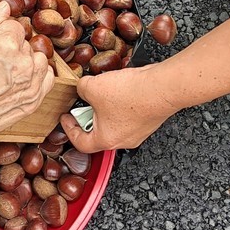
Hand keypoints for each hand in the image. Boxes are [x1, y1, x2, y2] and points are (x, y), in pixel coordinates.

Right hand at [0, 4, 54, 143]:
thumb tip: (5, 6)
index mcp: (6, 42)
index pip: (15, 26)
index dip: (1, 33)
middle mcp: (24, 60)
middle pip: (26, 43)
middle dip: (13, 47)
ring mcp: (31, 81)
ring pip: (38, 58)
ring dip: (27, 61)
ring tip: (8, 70)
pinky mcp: (35, 98)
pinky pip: (48, 78)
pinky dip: (38, 75)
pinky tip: (23, 78)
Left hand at [59, 66, 175, 152]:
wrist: (162, 87)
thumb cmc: (132, 94)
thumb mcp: (93, 87)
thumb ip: (81, 88)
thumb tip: (82, 87)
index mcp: (106, 140)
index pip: (80, 142)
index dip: (69, 129)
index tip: (66, 117)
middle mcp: (124, 141)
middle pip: (98, 133)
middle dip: (88, 117)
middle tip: (85, 102)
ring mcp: (139, 132)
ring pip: (115, 123)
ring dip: (106, 109)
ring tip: (103, 93)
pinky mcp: (149, 120)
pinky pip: (129, 116)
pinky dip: (121, 105)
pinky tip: (121, 90)